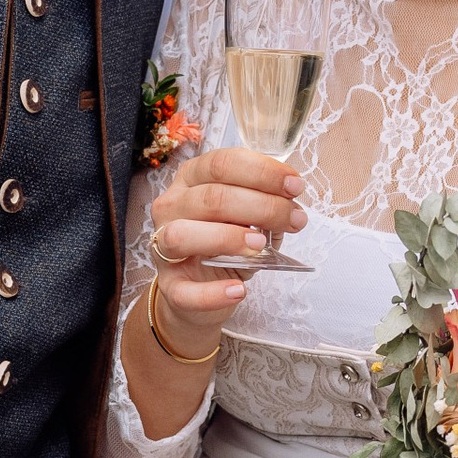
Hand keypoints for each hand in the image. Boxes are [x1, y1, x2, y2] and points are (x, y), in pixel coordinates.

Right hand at [145, 145, 305, 352]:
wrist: (199, 287)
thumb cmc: (225, 242)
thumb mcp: (245, 214)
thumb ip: (263, 203)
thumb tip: (290, 203)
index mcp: (191, 179)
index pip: (222, 164)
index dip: (262, 172)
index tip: (295, 186)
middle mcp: (172, 206)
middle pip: (211, 198)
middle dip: (262, 206)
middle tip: (294, 219)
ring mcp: (163, 246)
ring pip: (184, 235)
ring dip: (228, 238)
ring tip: (261, 245)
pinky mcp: (168, 285)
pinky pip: (184, 291)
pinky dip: (213, 293)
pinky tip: (239, 290)